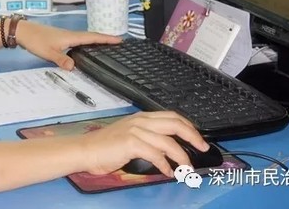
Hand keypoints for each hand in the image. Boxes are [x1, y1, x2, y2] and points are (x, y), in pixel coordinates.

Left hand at [14, 21, 120, 69]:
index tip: (120, 39)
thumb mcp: (48, 52)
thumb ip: (61, 59)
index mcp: (71, 37)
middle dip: (105, 39)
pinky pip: (78, 40)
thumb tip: (74, 67)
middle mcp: (70, 35)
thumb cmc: (35, 40)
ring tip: (106, 45)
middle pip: (91, 36)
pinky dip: (86, 42)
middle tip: (118, 42)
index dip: (106, 39)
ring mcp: (65, 36)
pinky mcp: (60, 38)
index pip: (92, 37)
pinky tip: (85, 48)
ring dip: (96, 40)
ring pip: (85, 38)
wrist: (23, 31)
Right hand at [77, 111, 209, 175]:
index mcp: (142, 117)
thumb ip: (148, 138)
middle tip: (202, 148)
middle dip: (193, 136)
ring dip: (182, 156)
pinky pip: (156, 154)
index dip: (189, 126)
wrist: (86, 150)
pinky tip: (168, 172)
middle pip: (175, 124)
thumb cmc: (105, 147)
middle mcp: (141, 121)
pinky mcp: (131, 143)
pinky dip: (165, 165)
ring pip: (168, 141)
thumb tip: (169, 149)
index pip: (172, 116)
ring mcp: (136, 130)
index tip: (199, 138)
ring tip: (187, 168)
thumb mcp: (130, 136)